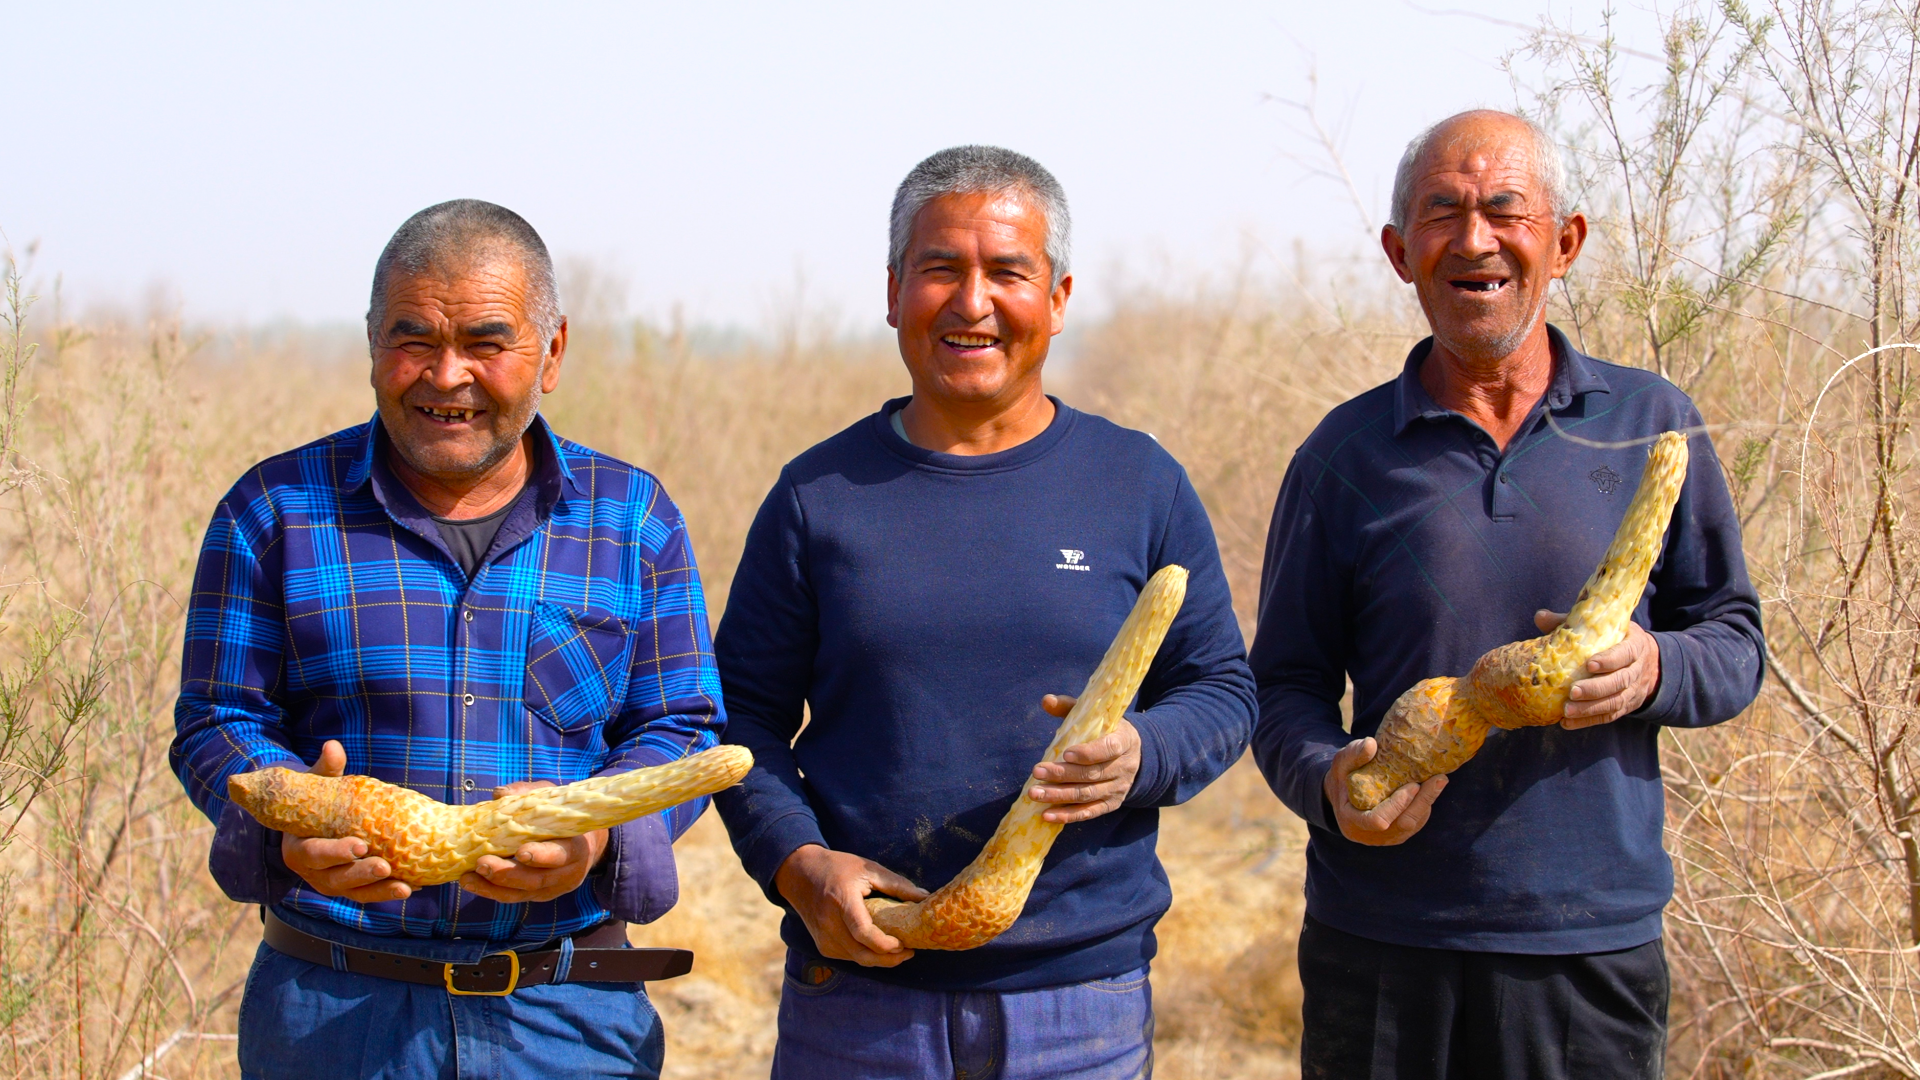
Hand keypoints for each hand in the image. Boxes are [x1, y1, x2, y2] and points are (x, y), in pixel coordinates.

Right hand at [280, 740, 412, 902]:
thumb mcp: (316, 784)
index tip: (359, 846)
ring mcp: (333, 882)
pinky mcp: (352, 887)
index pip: (314, 854)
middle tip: (384, 867)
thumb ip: (325, 769)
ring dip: (380, 892)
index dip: (335, 853)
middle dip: (361, 875)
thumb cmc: (315, 800)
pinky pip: (370, 893)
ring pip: (356, 892)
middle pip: (336, 879)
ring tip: (406, 888)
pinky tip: (414, 886)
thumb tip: (333, 746)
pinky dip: (389, 891)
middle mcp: (314, 872)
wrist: (313, 821)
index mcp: (299, 848)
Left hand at [458, 780, 608, 902]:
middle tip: (481, 863)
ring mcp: (551, 889)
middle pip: (536, 880)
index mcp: (576, 848)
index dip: (542, 856)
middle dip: (507, 874)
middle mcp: (567, 874)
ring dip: (492, 887)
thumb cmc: (561, 817)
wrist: (583, 843)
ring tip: (467, 878)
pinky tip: (471, 882)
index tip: (521, 852)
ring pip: (521, 894)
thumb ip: (528, 794)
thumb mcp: (550, 800)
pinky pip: (512, 897)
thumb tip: (499, 793)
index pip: (560, 855)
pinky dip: (489, 891)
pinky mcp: (536, 896)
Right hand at [774, 844, 926, 967]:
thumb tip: (925, 897)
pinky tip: (878, 948)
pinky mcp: (822, 945)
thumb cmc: (837, 867)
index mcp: (841, 901)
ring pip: (856, 959)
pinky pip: (848, 957)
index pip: (862, 932)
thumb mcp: (868, 868)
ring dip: (879, 960)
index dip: (884, 944)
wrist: (800, 873)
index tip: (904, 944)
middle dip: (888, 959)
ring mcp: (823, 937)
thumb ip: (897, 885)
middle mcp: (829, 923)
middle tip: (909, 953)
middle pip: (861, 953)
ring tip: (899, 950)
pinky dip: (865, 956)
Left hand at [1026, 694, 1140, 823]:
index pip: (1109, 748)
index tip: (1066, 753)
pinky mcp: (1111, 804)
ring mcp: (1118, 788)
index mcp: (1124, 740)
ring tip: (1035, 794)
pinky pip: (1089, 813)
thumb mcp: (1095, 716)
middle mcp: (1124, 767)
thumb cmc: (1106, 731)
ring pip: (1087, 794)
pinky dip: (1068, 816)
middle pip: (1092, 774)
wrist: (1136, 754)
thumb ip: (1069, 707)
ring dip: (1059, 796)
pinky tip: (1047, 815)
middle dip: (1062, 775)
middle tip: (1036, 772)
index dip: (1088, 753)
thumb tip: (1046, 701)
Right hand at [1322, 737, 1446, 846]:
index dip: (1397, 805)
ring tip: (1439, 780)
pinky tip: (1431, 788)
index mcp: (1352, 821)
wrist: (1343, 796)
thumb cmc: (1342, 778)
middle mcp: (1370, 836)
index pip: (1378, 821)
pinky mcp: (1398, 835)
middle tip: (1438, 779)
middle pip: (1403, 824)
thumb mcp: (1341, 764)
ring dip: (1427, 802)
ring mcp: (1386, 838)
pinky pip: (1416, 823)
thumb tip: (1371, 744)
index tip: (1412, 785)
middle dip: (1422, 802)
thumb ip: (1353, 754)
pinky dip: (1424, 806)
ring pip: (1413, 824)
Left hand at [1534, 610, 1660, 728]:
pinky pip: (1608, 716)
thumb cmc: (1616, 640)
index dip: (1609, 660)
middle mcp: (1636, 670)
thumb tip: (1540, 617)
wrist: (1648, 662)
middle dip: (1596, 689)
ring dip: (1590, 709)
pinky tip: (1567, 723)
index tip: (1590, 664)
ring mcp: (1632, 691)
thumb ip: (1573, 623)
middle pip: (1619, 682)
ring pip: (1614, 702)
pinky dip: (1588, 721)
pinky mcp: (1624, 707)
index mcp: (1634, 646)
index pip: (1625, 654)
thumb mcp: (1603, 628)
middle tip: (1573, 692)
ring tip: (1567, 711)